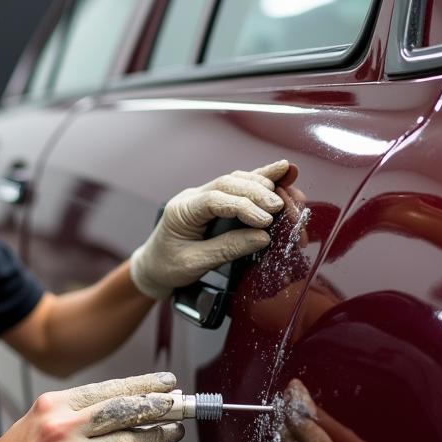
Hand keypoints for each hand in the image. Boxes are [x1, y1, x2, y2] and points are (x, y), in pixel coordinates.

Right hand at [0, 372, 183, 441]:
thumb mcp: (37, 420)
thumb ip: (75, 411)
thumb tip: (123, 405)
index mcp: (53, 406)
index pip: (109, 389)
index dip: (144, 385)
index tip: (166, 383)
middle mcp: (63, 428)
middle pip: (125, 411)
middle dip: (160, 408)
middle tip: (180, 406)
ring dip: (159, 439)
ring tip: (172, 434)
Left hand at [129, 160, 289, 299]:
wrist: (153, 266)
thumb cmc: (168, 266)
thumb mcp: (194, 263)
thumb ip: (227, 249)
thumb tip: (263, 238)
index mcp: (181, 210)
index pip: (214, 200)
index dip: (243, 206)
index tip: (266, 220)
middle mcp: (193, 197)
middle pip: (228, 183)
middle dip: (258, 192)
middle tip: (282, 207)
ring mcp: (204, 195)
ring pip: (236, 180)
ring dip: (264, 183)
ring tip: (288, 191)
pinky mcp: (215, 201)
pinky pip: (240, 186)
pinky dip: (261, 181)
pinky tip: (281, 174)